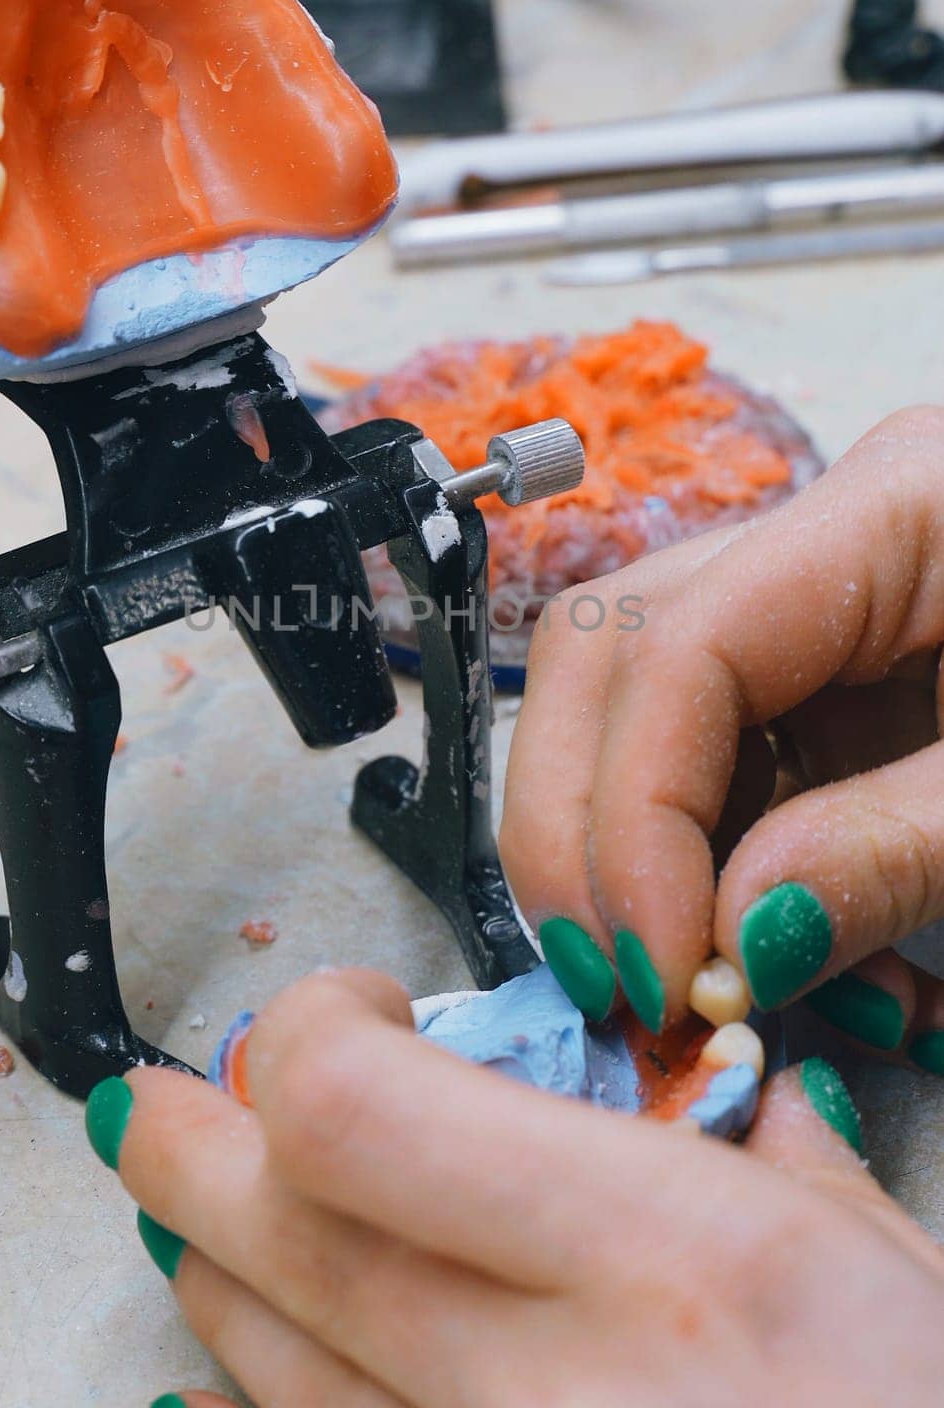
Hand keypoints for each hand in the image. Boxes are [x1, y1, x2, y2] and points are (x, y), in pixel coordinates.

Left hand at [87, 970, 943, 1407]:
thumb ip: (790, 1163)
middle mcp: (551, 1388)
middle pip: (282, 1234)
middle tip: (154, 1105)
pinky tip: (215, 1389)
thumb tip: (733, 1094)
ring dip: (212, 1273)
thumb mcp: (903, 1281)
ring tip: (192, 1220)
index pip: (358, 1108)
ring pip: (271, 1375)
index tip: (356, 1010)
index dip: (313, 1034)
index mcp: (671, 1262)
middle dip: (188, 1147)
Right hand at [500, 406, 943, 1063]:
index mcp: (904, 502)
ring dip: (635, 855)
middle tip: (625, 983)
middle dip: (584, 826)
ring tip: (711, 986)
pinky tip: (789, 955)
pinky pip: (719, 754)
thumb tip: (735, 943)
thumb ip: (896, 849)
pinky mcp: (836, 665)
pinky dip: (715, 867)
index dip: (636, 814)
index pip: (680, 641)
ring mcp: (823, 594)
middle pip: (607, 646)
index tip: (664, 973)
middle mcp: (833, 526)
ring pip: (633, 700)